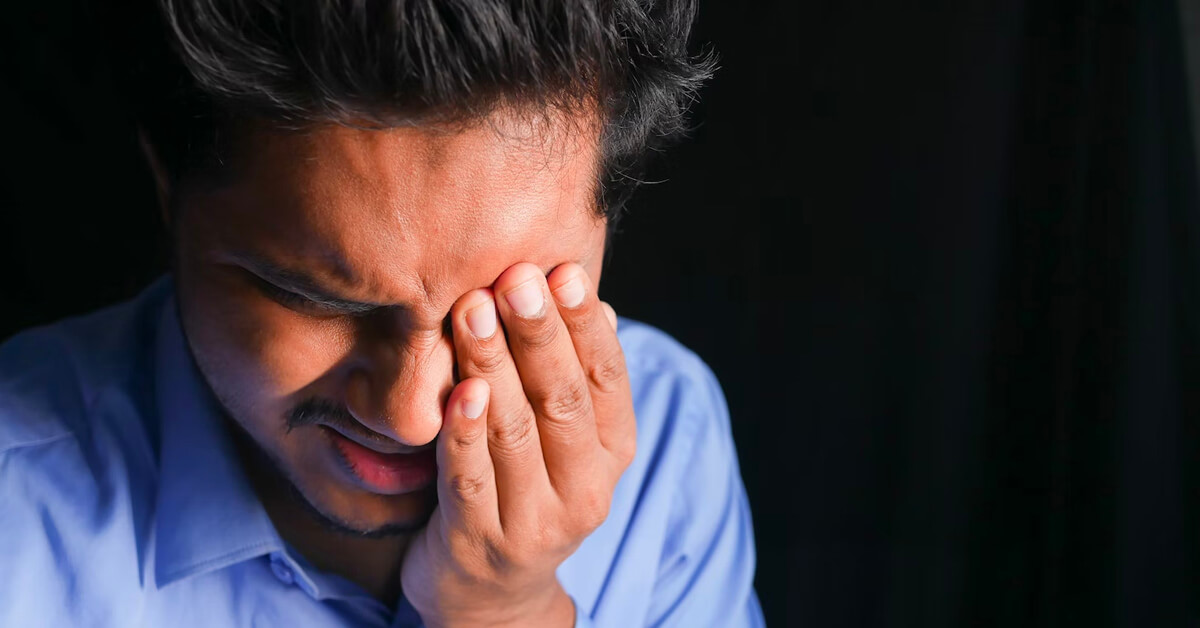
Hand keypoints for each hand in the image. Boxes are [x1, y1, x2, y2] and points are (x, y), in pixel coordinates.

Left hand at [400, 262, 635, 627]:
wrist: (491, 593)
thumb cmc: (526, 488)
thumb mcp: (564, 439)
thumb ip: (574, 376)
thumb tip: (596, 302)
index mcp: (613, 453)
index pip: (607, 380)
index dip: (585, 325)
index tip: (562, 271)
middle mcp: (586, 490)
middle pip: (564, 401)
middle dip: (540, 334)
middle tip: (515, 277)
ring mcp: (535, 521)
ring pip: (516, 432)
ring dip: (494, 364)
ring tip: (473, 310)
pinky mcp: (481, 542)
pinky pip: (470, 478)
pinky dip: (465, 433)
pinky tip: (460, 390)